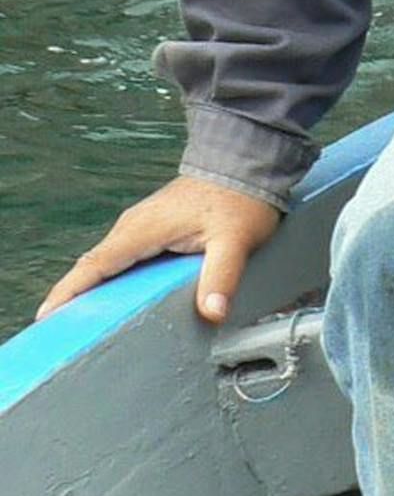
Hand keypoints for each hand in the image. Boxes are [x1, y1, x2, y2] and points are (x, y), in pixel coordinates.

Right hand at [36, 174, 282, 328]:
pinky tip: (113, 298)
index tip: (48, 315)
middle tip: (60, 332)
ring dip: (91, 289)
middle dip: (73, 297)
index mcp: (143, 229)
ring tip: (80, 323)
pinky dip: (110, 278)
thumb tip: (212, 311)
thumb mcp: (235, 241)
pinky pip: (122, 257)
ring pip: (107, 262)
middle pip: (93, 267)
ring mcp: (141, 226)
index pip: (96, 266)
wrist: (244, 163)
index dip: (70, 292)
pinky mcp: (153, 228)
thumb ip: (222, 277)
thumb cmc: (239, 198)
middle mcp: (134, 226)